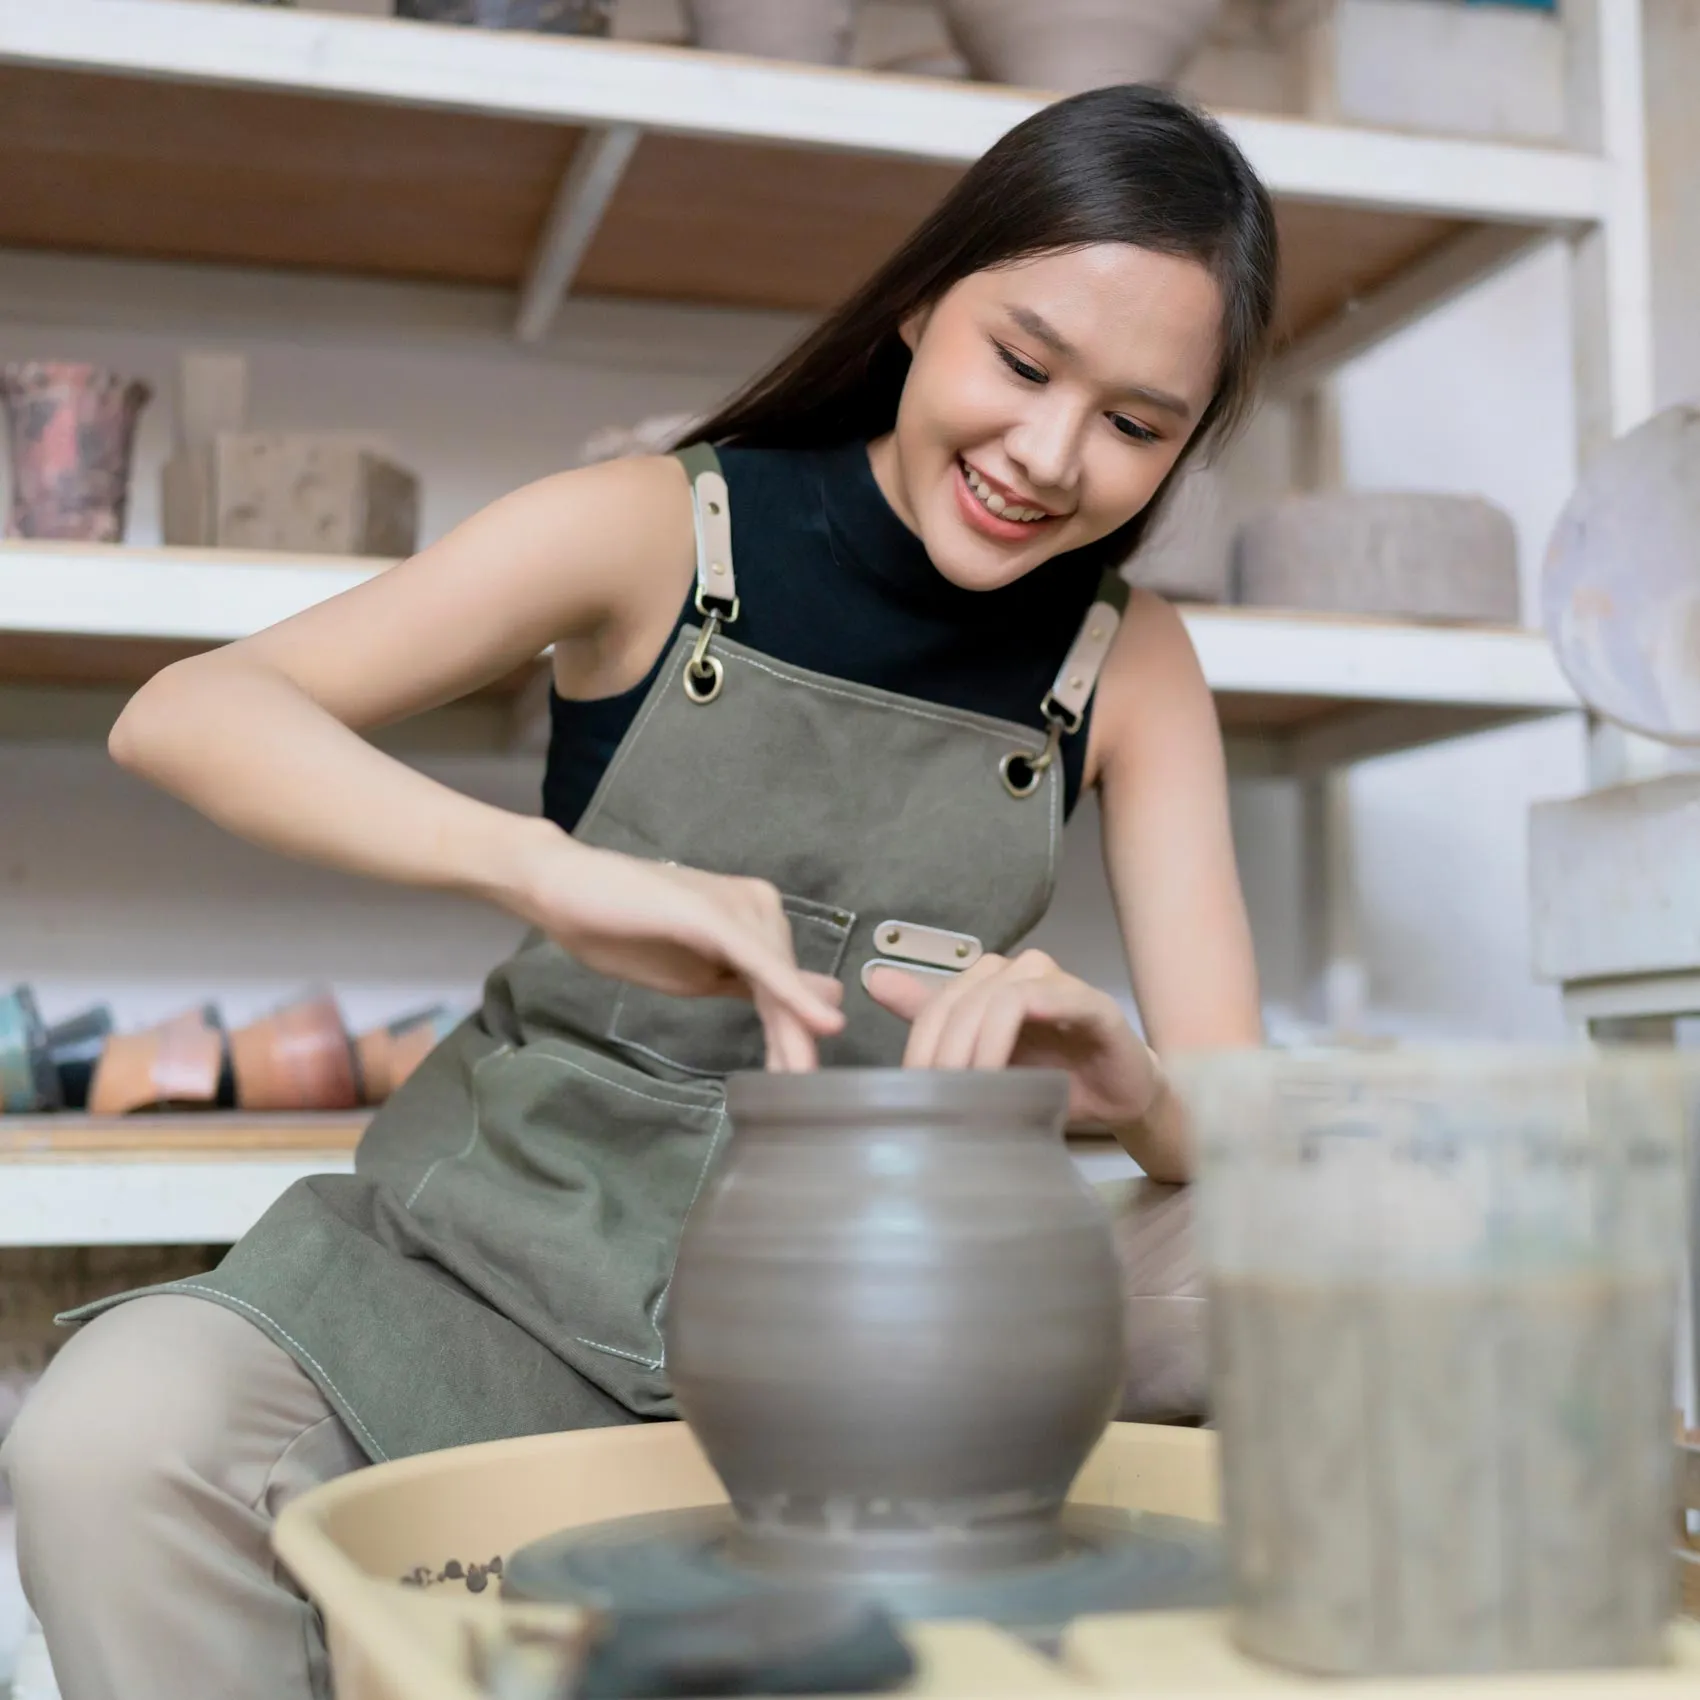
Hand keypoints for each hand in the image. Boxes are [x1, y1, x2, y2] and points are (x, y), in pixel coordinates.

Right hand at [510, 826, 843, 1070]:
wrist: (565, 892)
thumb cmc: (622, 932)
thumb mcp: (693, 974)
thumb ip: (745, 987)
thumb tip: (802, 1009)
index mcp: (754, 919)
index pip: (782, 984)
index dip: (795, 1032)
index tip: (803, 1080)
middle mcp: (758, 905)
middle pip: (785, 983)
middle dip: (796, 1039)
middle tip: (808, 1090)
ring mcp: (738, 906)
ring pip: (777, 978)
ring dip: (794, 1031)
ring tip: (803, 1079)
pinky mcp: (714, 913)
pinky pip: (759, 962)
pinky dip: (789, 995)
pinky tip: (819, 1024)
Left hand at [865, 949, 1158, 1129]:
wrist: (1120, 1099)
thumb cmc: (1053, 1080)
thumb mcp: (985, 1061)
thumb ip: (933, 1021)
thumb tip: (873, 980)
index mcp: (990, 982)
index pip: (936, 1004)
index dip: (918, 1044)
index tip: (911, 1090)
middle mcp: (1018, 970)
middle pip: (957, 1000)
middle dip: (940, 1052)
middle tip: (936, 1097)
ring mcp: (1053, 980)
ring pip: (989, 997)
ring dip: (970, 1047)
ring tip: (966, 1091)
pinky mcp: (1087, 999)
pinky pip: (1029, 1001)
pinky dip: (1003, 1036)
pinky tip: (997, 1073)